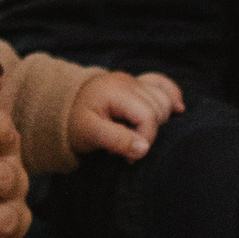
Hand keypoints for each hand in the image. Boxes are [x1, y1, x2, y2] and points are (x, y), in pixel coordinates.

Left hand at [68, 69, 185, 162]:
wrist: (60, 106)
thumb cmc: (73, 121)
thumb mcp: (89, 134)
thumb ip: (116, 140)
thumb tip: (144, 149)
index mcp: (116, 92)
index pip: (148, 116)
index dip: (145, 139)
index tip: (128, 157)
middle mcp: (128, 82)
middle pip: (159, 108)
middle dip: (148, 132)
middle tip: (126, 145)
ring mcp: (133, 80)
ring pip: (164, 99)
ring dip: (157, 120)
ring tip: (134, 132)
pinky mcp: (136, 83)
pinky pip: (162, 83)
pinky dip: (171, 95)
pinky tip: (178, 108)